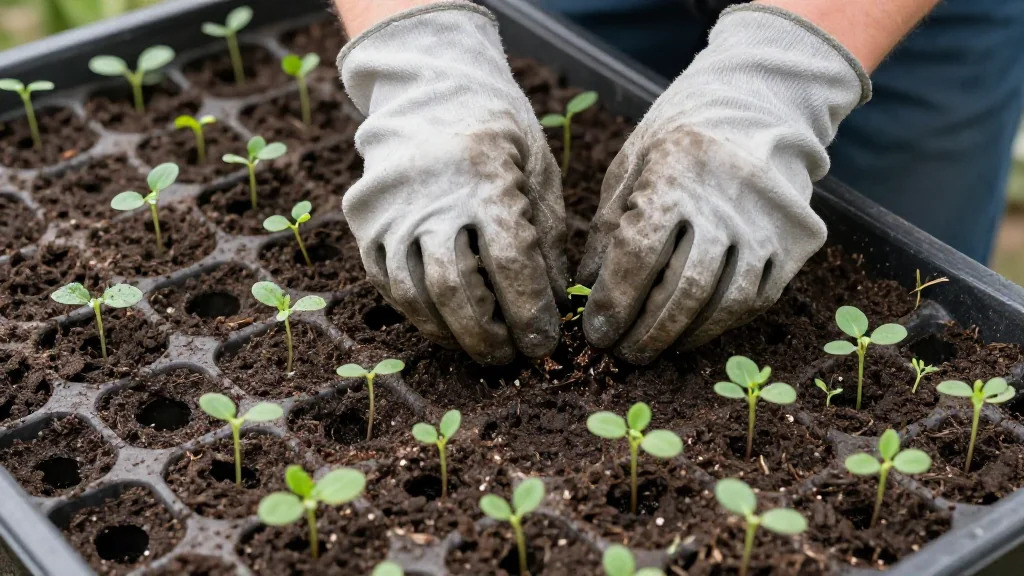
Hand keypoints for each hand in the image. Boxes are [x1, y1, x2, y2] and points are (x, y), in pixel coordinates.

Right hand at [339, 3, 565, 364]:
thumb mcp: (538, 170)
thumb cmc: (499, 132)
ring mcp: (389, 209)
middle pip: (456, 289)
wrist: (429, 89)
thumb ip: (546, 237)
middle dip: (488, 335)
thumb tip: (554, 306)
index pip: (509, 263)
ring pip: (416, 293)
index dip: (529, 313)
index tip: (545, 342)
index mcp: (485, 176)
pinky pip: (386, 282)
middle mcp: (431, 195)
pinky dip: (417, 313)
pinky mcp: (364, 221)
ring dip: (451, 333)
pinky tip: (445, 325)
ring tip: (480, 347)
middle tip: (511, 356)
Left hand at [577, 5, 870, 363]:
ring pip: (725, 303)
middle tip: (623, 354)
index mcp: (676, 175)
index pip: (638, 256)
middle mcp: (727, 201)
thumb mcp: (633, 163)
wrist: (763, 99)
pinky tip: (696, 328)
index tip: (596, 333)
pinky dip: (723, 322)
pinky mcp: (799, 240)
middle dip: (646, 333)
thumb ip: (610, 226)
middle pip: (684, 290)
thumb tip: (587, 289)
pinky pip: (759, 298)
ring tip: (655, 348)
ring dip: (684, 336)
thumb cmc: (682, 132)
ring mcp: (769, 223)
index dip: (614, 304)